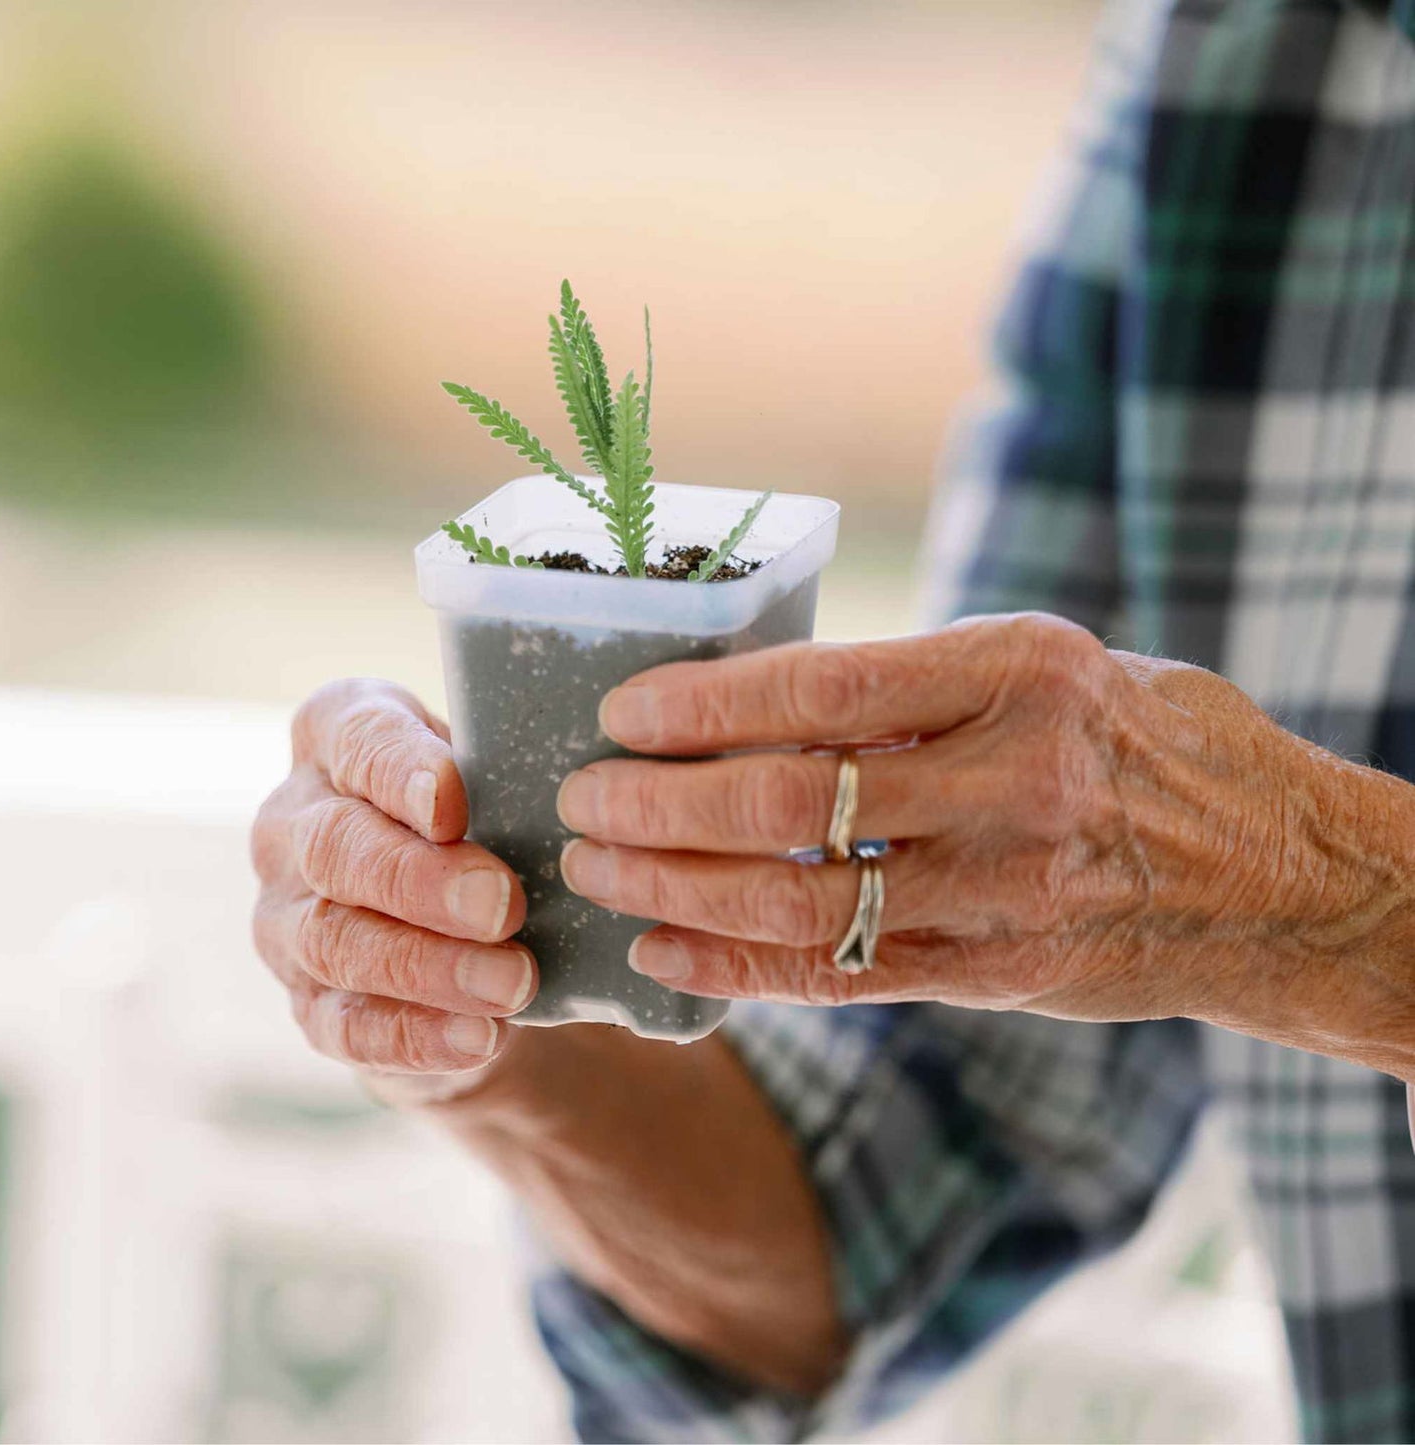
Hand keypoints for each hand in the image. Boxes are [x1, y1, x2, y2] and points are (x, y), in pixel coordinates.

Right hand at [251, 679, 537, 1104]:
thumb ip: (513, 771)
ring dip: (428, 965)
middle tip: (502, 903)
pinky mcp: (308, 1005)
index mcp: (336, 738)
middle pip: (335, 847)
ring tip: (513, 981)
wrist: (477, 934)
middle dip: (420, 879)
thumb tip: (580, 787)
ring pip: (335, 941)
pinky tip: (479, 1037)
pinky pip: (346, 1027)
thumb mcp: (501, 777)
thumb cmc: (494, 821)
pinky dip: (415, 1035)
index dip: (398, 771)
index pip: (354, 739)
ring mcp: (287, 920)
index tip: (453, 806)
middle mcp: (293, 824)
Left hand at [557, 613, 1414, 1071]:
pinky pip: (841, 977)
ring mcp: (1006, 890)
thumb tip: (765, 698)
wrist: (1281, 876)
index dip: (703, 705)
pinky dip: (737, 968)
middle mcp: (1013, 781)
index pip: (823, 684)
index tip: (620, 712)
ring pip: (800, 902)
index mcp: (1021, 673)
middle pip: (790, 801)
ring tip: (598, 872)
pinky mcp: (997, 972)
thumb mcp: (1055, 669)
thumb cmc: (1150, 740)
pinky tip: (663, 950)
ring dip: (676, 888)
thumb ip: (922, 686)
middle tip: (582, 800)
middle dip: (661, 804)